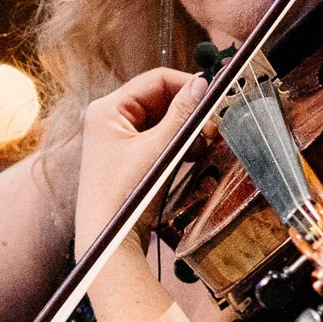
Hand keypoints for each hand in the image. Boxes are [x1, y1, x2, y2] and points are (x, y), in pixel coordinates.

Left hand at [74, 68, 208, 252]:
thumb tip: (202, 85)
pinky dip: (177, 143)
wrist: (109, 242)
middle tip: (215, 124)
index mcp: (108, 109)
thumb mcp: (160, 150)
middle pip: (158, 98)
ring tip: (208, 140)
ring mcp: (116, 138)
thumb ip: (183, 115)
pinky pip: (156, 139)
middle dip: (188, 110)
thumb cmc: (126, 195)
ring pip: (160, 120)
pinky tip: (196, 153)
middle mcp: (108, 118)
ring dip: (185, 128)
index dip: (188, 84)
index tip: (215, 96)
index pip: (156, 80)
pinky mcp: (125, 157)